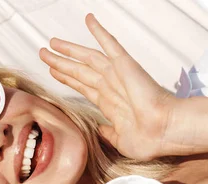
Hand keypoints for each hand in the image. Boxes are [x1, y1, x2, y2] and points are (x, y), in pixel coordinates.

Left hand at [39, 14, 186, 160]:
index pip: (82, 86)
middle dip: (61, 62)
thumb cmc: (148, 139)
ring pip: (87, 58)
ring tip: (51, 43)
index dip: (67, 78)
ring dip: (69, 49)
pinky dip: (99, 31)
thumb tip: (99, 130)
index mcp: (109, 103)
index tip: (54, 71)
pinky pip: (110, 44)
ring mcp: (117, 74)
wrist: (163, 131)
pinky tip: (89, 20)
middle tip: (44, 53)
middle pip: (79, 71)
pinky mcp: (125, 66)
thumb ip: (107, 133)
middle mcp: (110, 86)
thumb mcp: (120, 140)